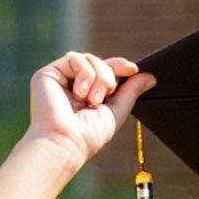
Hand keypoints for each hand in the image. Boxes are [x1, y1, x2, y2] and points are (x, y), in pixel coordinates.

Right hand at [24, 53, 150, 171]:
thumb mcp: (117, 111)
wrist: (66, 140)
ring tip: (93, 99)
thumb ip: (131, 92)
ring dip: (98, 76)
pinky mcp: (48, 73)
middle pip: (99, 62)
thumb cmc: (90, 134)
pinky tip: (80, 93)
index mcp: (89, 94)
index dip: (120, 66)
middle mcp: (74, 85)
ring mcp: (61, 78)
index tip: (133, 69)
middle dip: (109, 75)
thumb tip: (150, 76)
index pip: (106, 71)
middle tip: (107, 93)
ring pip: (88, 58)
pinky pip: (74, 58)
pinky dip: (84, 73)